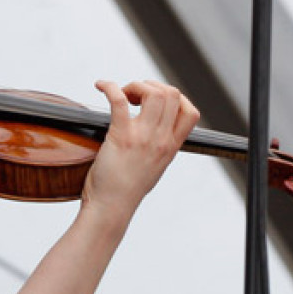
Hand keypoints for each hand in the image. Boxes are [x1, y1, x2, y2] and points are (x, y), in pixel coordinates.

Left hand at [85, 80, 199, 213]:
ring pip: (153, 92)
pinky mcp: (121, 136)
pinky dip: (109, 86)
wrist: (111, 208)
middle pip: (172, 94)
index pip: (191, 112)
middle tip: (135, 96)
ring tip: (123, 94)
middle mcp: (161, 140)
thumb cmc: (125, 190)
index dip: (176, 97)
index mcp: (171, 147)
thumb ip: (159, 148)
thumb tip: (152, 130)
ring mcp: (143, 137)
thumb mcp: (154, 167)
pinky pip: (119, 100)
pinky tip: (101, 86)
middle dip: (152, 85)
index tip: (157, 101)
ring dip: (135, 85)